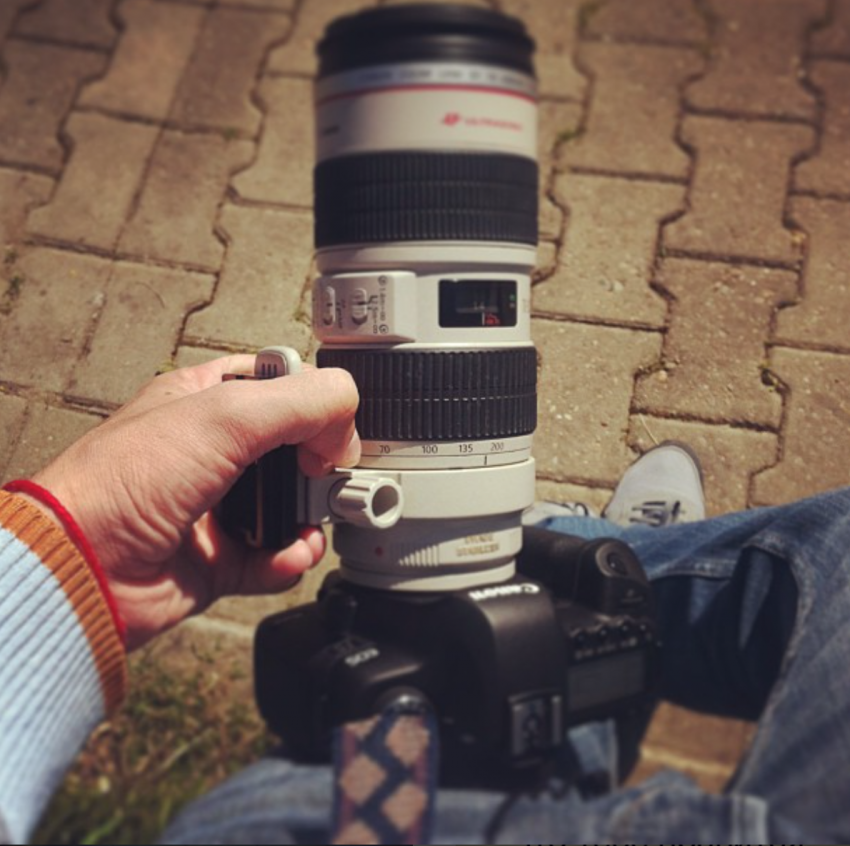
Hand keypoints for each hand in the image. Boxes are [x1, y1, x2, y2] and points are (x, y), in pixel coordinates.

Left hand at [30, 355, 360, 650]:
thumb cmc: (126, 479)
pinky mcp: (219, 557)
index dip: (311, 400)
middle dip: (320, 465)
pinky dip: (290, 559)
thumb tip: (348, 421)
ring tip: (306, 523)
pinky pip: (274, 558)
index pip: (279, 385)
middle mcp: (211, 451)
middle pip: (295, 447)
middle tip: (323, 474)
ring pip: (290, 506)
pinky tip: (289, 554)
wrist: (82, 567)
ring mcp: (215, 506)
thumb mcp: (225, 415)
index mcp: (205, 400)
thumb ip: (302, 402)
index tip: (327, 423)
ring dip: (310, 517)